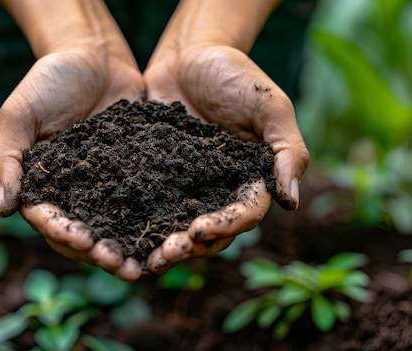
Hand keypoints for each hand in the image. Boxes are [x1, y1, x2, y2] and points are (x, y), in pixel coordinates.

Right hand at [0, 48, 144, 280]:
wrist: (94, 55)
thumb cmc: (49, 80)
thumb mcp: (20, 114)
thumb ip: (5, 158)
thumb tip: (3, 210)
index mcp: (43, 186)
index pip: (49, 220)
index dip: (64, 234)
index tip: (83, 241)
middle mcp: (75, 193)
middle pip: (85, 234)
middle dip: (101, 253)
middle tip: (123, 266)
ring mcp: (107, 186)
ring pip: (116, 227)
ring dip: (129, 248)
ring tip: (146, 265)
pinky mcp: (136, 174)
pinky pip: (145, 201)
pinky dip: (154, 220)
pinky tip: (171, 234)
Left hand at [143, 44, 308, 271]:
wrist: (189, 54)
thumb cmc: (236, 74)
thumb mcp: (270, 104)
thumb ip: (288, 149)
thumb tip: (292, 201)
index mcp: (251, 179)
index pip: (245, 213)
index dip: (226, 226)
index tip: (200, 230)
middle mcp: (220, 190)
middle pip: (211, 231)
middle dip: (190, 247)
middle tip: (165, 255)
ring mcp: (187, 186)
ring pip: (178, 226)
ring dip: (164, 245)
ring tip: (145, 259)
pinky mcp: (157, 177)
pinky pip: (149, 204)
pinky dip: (137, 222)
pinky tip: (119, 235)